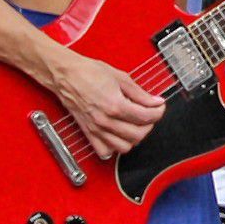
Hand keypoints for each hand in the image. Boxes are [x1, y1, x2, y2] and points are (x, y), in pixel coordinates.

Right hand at [48, 47, 168, 160]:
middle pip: (138, 135)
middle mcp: (105, 120)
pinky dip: (114, 147)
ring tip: (135, 125)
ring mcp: (96, 129)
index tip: (159, 107)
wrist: (65, 74)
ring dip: (133, 138)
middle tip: (149, 114)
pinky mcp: (88, 132)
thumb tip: (155, 101)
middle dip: (149, 125)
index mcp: (115, 105)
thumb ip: (140, 93)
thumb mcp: (120, 77)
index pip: (146, 117)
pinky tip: (118, 135)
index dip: (158, 112)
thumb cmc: (88, 72)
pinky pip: (104, 151)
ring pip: (124, 147)